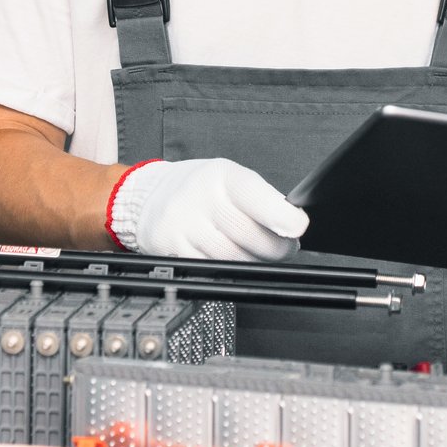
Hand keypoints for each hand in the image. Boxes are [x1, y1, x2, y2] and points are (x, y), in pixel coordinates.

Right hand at [106, 158, 308, 260]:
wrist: (148, 197)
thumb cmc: (199, 189)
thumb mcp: (229, 179)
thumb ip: (259, 199)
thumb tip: (291, 225)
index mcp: (220, 176)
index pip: (254, 196)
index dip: (280, 215)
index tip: (298, 227)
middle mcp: (200, 199)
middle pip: (248, 235)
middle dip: (277, 247)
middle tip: (286, 247)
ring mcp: (183, 226)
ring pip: (233, 258)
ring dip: (256, 262)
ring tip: (261, 254)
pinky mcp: (173, 250)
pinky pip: (212, 269)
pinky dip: (230, 270)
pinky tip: (234, 260)